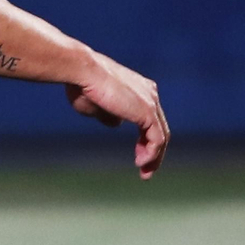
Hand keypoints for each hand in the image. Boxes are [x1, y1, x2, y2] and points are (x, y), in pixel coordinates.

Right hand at [66, 51, 168, 178]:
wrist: (83, 71)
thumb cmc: (83, 85)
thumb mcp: (96, 106)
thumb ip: (109, 116)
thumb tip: (118, 124)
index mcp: (139, 88)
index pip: (150, 117)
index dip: (145, 138)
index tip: (138, 153)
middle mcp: (149, 93)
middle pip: (159, 127)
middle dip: (152, 149)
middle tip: (144, 167)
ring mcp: (150, 102)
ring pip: (161, 135)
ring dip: (154, 156)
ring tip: (145, 172)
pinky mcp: (147, 112)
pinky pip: (157, 140)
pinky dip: (152, 154)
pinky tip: (141, 163)